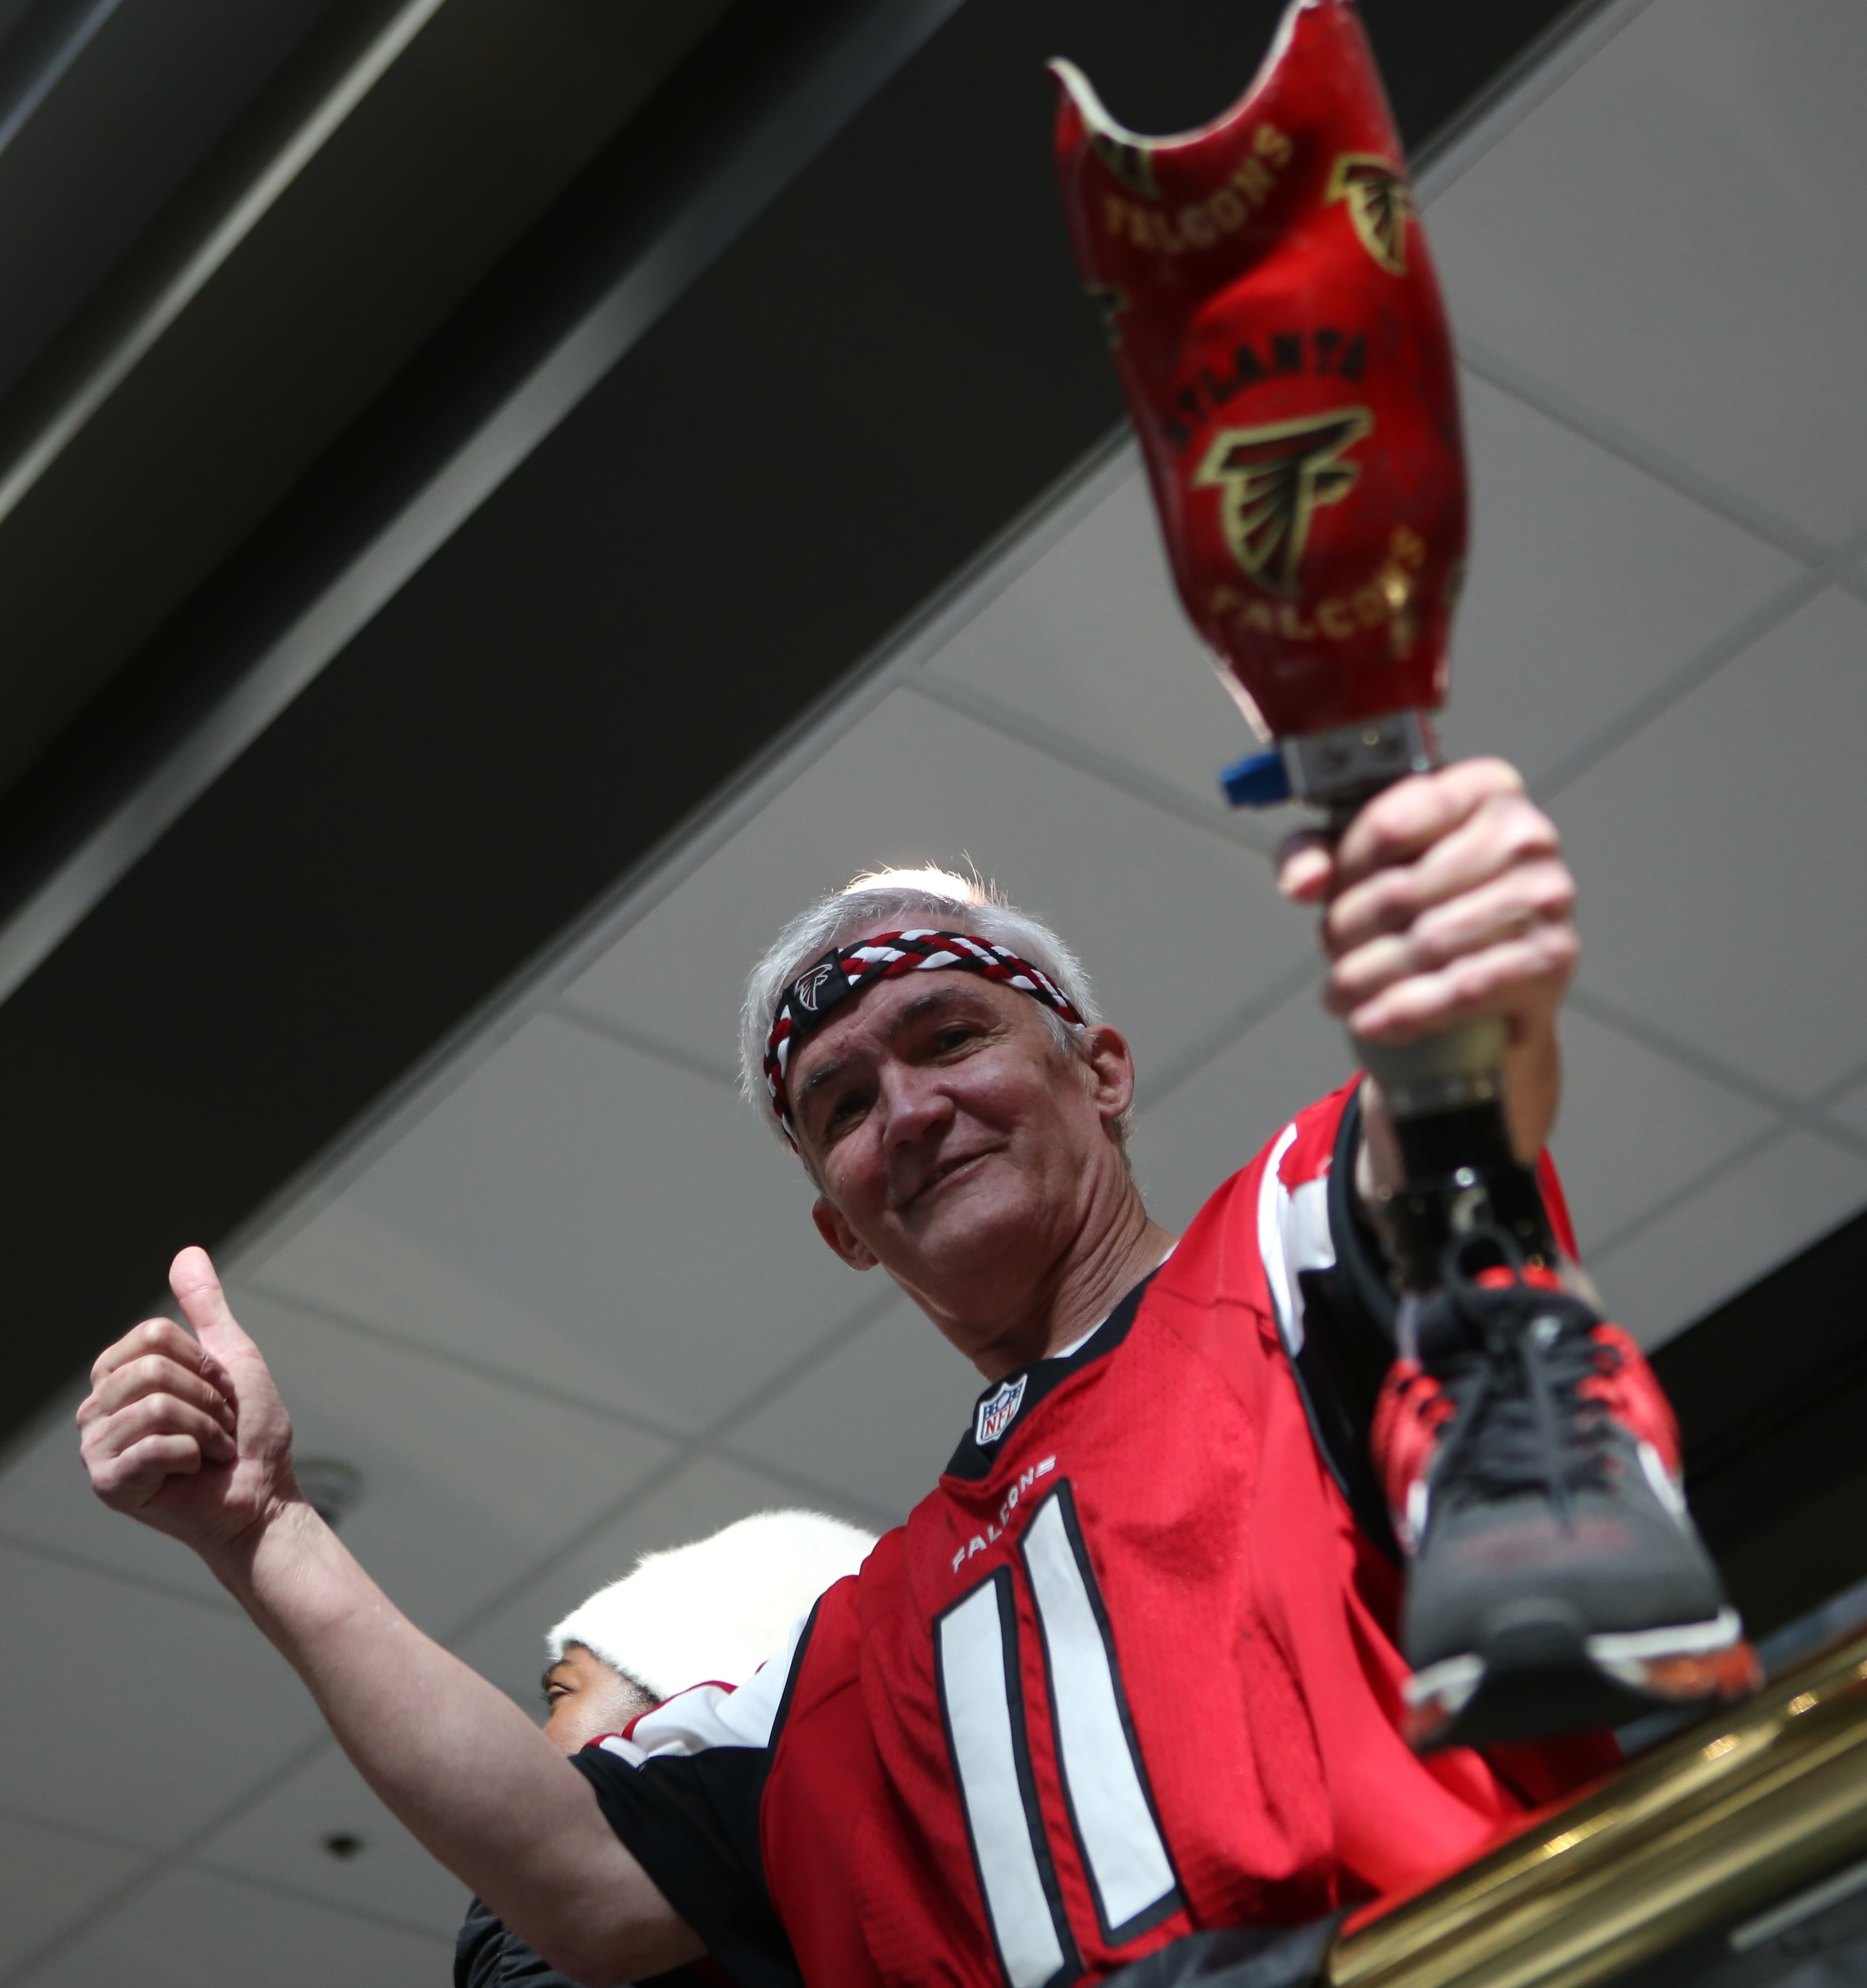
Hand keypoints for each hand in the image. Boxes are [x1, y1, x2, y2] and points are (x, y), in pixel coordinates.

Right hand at [78, 1248, 302, 1564]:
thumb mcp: (232, 1356)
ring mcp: (97, 1447)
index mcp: (121, 1375)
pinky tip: (193, 1472)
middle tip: (219, 1425)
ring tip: (210, 1449)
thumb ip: (205, 1307)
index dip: (203, 1361)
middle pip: (152, 1369)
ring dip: (205, 1427)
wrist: (263, 1493)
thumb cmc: (250, 1431)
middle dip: (207, 1397)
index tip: (220, 1390)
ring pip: (155, 1406)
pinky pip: (153, 1446)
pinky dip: (193, 1456)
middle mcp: (99, 1408)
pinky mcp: (107, 1483)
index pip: (153, 1334)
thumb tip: (188, 1251)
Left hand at [1276, 757, 1576, 1046]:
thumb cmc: (1424, 905)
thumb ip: (1317, 852)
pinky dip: (1404, 1012)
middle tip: (1333, 952)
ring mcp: (1547, 896)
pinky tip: (1371, 1020)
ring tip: (1341, 991)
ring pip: (1424, 945)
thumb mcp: (1361, 862)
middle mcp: (1526, 834)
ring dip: (1365, 977)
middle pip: (1398, 891)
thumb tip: (1303, 883)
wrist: (1492, 985)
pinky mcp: (1552, 959)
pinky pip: (1461, 989)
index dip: (1344, 869)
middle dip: (1346, 932)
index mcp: (1482, 787)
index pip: (1386, 824)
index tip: (1330, 894)